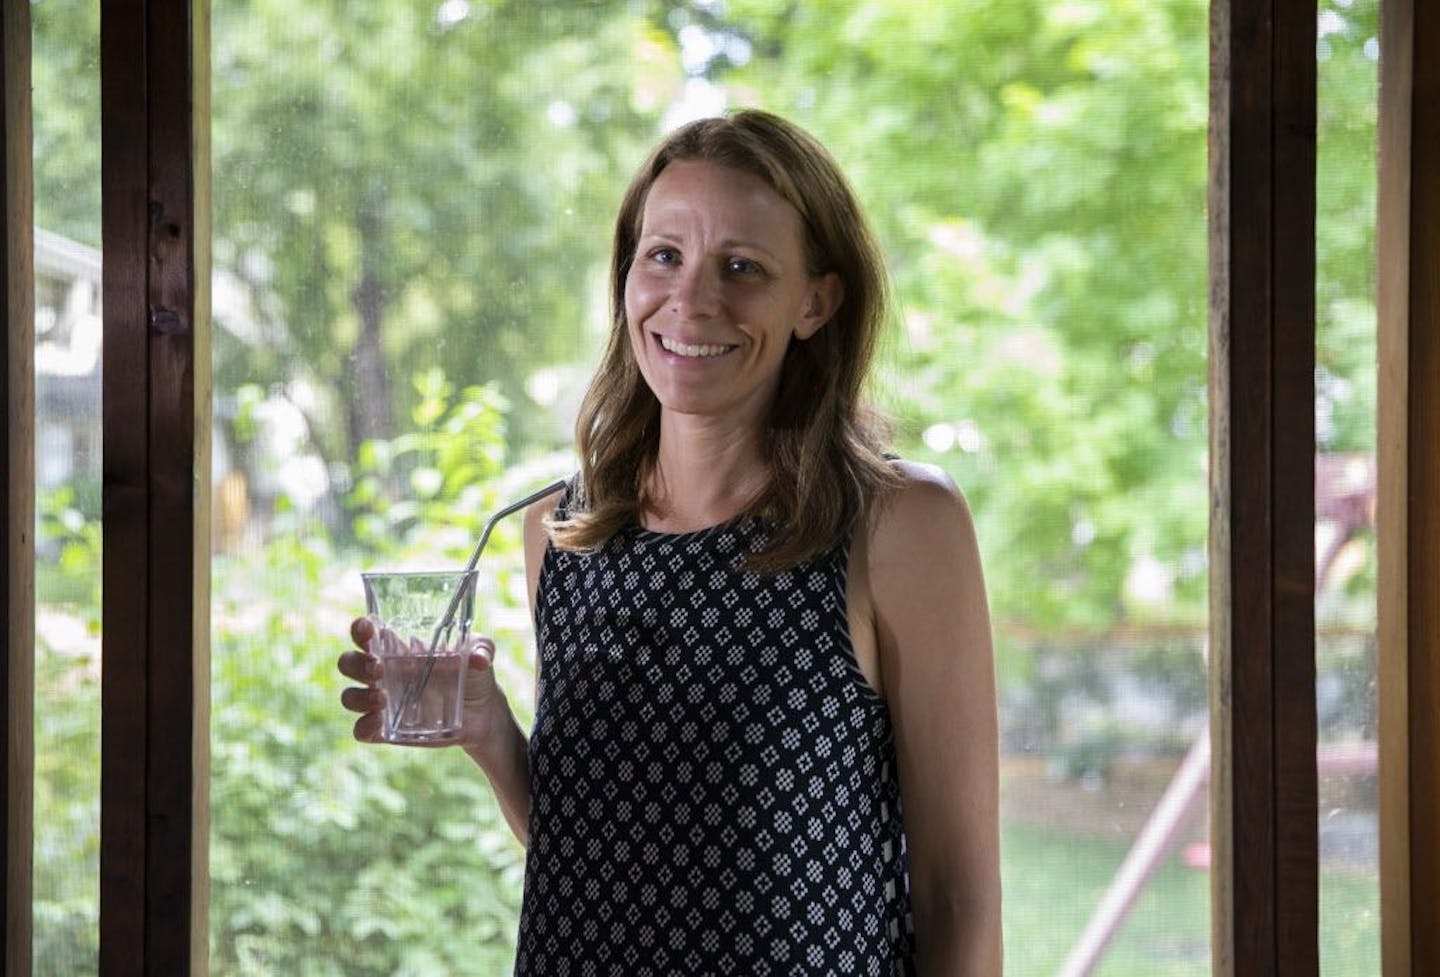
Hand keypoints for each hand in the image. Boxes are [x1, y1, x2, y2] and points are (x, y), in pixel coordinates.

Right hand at [338, 617, 510, 750]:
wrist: (484, 713)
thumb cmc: (474, 673)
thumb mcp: (481, 653)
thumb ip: (482, 649)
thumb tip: (479, 659)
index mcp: (398, 648)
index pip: (367, 633)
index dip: (359, 628)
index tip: (366, 628)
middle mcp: (384, 673)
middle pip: (349, 662)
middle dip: (356, 664)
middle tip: (380, 669)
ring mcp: (382, 702)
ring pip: (349, 696)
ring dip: (359, 697)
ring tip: (384, 699)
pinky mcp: (387, 730)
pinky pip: (361, 730)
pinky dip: (364, 727)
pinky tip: (379, 723)